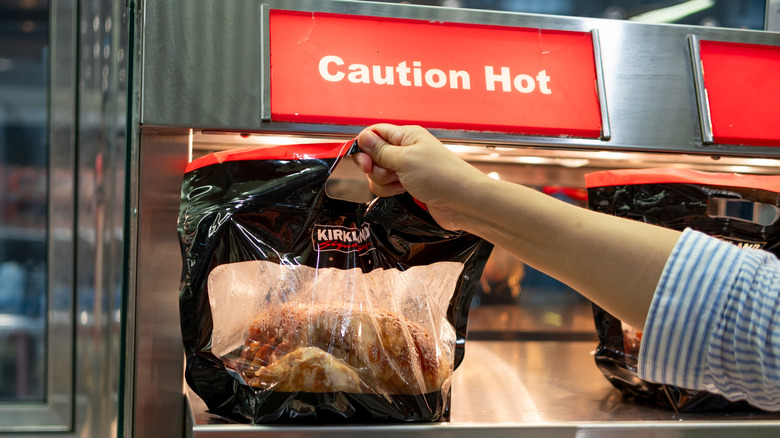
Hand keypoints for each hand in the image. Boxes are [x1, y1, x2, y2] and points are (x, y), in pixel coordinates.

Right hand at [353, 124, 487, 229]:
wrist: (462, 202)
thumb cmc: (441, 176)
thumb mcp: (405, 159)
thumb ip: (380, 150)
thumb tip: (362, 137)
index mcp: (406, 136)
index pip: (375, 132)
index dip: (364, 146)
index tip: (364, 161)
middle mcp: (406, 150)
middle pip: (374, 155)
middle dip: (374, 168)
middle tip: (387, 173)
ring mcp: (407, 169)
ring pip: (378, 174)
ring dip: (383, 182)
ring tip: (401, 184)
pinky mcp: (409, 186)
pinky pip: (387, 187)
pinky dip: (390, 191)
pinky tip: (403, 192)